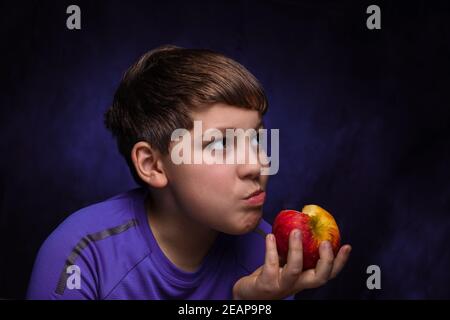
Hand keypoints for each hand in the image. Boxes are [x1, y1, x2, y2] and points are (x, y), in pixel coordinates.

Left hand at [232, 229, 351, 299]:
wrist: (247, 295)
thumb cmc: (267, 276)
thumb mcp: (283, 264)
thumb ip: (292, 251)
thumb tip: (300, 227)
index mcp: (304, 279)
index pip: (327, 274)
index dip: (339, 262)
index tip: (347, 246)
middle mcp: (296, 285)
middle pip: (318, 278)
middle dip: (326, 260)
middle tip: (326, 242)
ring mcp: (281, 286)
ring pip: (295, 270)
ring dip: (297, 250)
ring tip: (296, 231)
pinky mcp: (266, 284)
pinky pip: (270, 265)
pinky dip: (271, 249)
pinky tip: (270, 236)